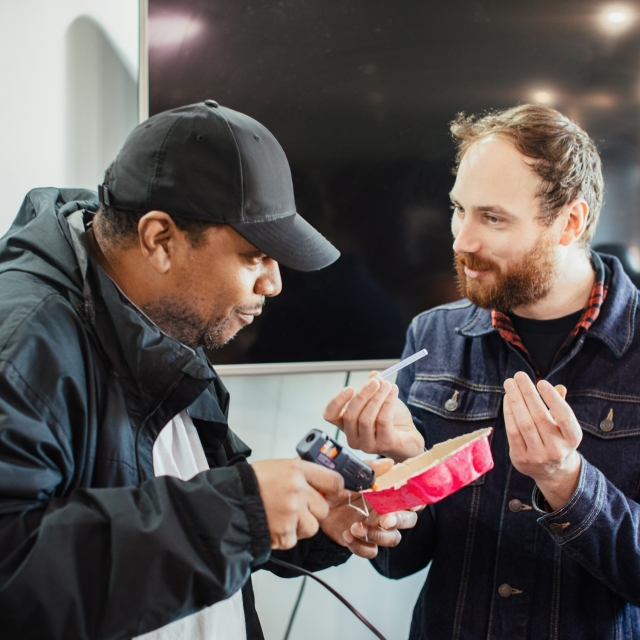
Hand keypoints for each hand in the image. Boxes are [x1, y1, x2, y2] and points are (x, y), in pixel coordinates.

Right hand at [251, 459, 343, 549]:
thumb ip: (300, 473)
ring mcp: (292, 513)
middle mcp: (298, 491)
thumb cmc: (251, 483)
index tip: (332, 493)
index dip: (335, 489)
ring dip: (301, 525)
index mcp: (297, 470)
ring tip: (282, 517)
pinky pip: (295, 539)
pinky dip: (286, 536)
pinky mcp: (284, 533)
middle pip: (323, 508)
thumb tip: (319, 479)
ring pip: (313, 527)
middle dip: (312, 511)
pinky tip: (274, 525)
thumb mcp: (278, 467)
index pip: (334, 480)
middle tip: (297, 508)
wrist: (230, 500)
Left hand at [319, 459, 419, 558]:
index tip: (410, 504)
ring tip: (355, 527)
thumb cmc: (339, 489)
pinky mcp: (365, 542)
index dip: (416, 502)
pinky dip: (361, 546)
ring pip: (393, 538)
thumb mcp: (352, 475)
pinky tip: (347, 535)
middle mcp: (386, 511)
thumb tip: (389, 464)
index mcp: (388, 494)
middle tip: (384, 519)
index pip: (412, 498)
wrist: (319, 506)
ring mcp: (377, 528)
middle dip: (399, 520)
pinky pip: (372, 551)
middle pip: (408, 520)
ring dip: (377, 535)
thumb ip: (370, 469)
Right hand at [323, 372, 423, 461]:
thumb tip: (374, 375)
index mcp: (346, 425)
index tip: (349, 388)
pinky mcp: (384, 445)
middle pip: (350, 415)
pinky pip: (382, 421)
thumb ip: (373, 388)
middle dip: (363, 395)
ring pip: (366, 419)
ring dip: (378, 398)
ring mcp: (367, 444)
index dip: (336, 401)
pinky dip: (388, 403)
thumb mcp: (378, 400)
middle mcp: (353, 437)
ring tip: (388, 386)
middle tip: (375, 382)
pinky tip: (393, 393)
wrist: (408, 436)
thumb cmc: (390, 419)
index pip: (330, 415)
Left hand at [503, 372, 581, 510]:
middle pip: (539, 417)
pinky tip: (507, 399)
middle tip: (519, 375)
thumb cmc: (558, 439)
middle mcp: (557, 449)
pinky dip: (508, 413)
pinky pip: (512, 432)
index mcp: (573, 439)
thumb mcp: (565, 426)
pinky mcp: (521, 459)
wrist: (552, 472)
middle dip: (528, 393)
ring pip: (524, 423)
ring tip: (510, 384)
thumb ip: (561, 406)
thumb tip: (558, 387)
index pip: (564, 416)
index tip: (541, 382)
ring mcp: (538, 456)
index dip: (552, 398)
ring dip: (515, 400)